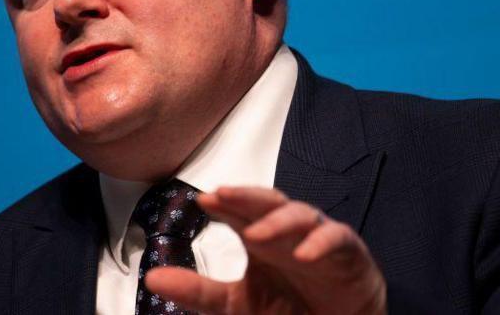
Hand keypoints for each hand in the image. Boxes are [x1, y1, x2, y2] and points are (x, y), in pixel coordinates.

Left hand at [144, 186, 386, 314]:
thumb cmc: (289, 308)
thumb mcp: (234, 305)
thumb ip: (197, 291)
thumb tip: (151, 278)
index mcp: (262, 237)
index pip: (240, 210)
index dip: (224, 202)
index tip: (201, 200)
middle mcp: (289, 232)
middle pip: (268, 203)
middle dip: (246, 197)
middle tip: (223, 195)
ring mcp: (319, 238)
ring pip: (302, 215)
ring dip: (279, 221)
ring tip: (256, 233)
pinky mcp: (348, 253)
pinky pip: (338, 238)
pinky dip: (322, 243)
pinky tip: (304, 253)